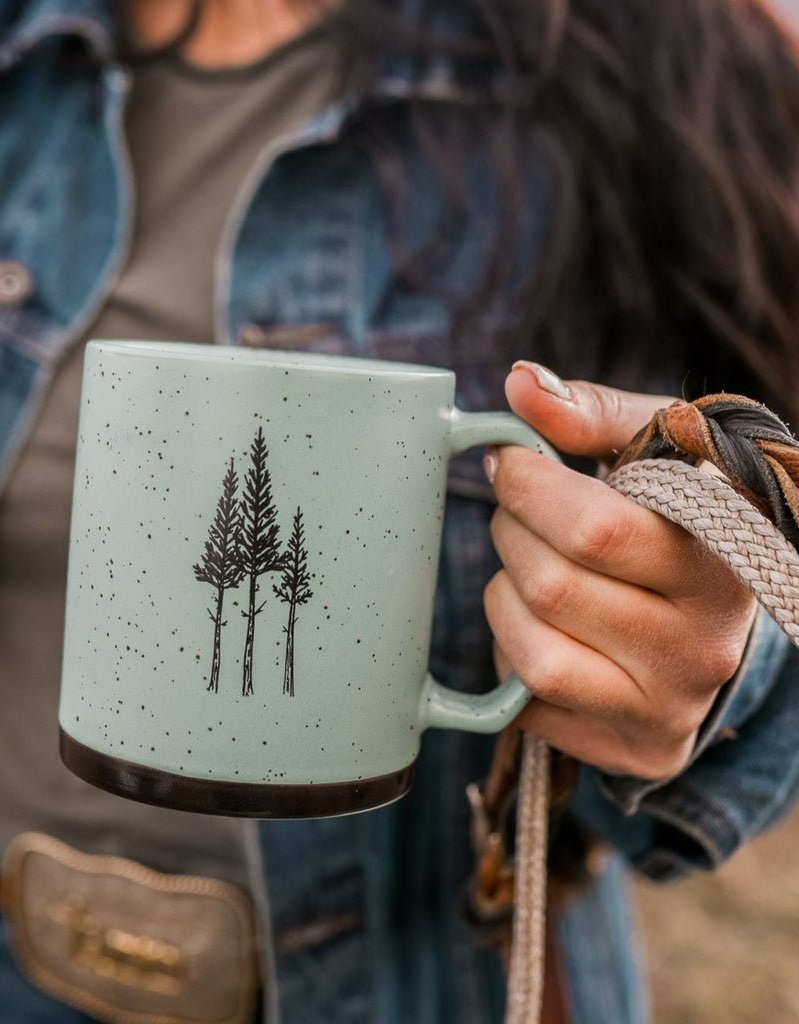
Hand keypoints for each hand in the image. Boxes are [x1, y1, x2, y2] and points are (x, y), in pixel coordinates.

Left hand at [484, 361, 756, 779]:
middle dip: (510, 536)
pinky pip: (527, 703)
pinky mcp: (637, 750)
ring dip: (504, 601)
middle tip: (518, 516)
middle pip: (553, 587)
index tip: (509, 461)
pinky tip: (544, 627)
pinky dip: (511, 656)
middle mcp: (708, 643)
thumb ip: (589, 413)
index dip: (528, 488)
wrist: (711, 619)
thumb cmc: (670, 518)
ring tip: (529, 573)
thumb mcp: (655, 450)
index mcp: (721, 555)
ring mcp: (674, 707)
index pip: (597, 529)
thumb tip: (518, 384)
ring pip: (532, 653)